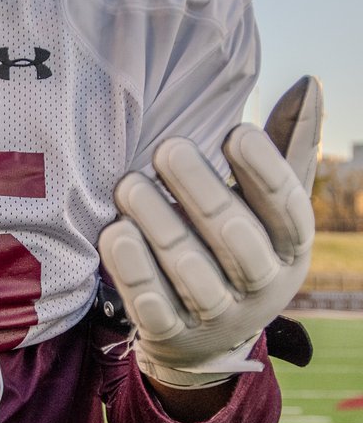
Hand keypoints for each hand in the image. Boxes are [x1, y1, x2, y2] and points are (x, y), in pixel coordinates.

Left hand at [97, 77, 321, 388]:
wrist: (205, 339)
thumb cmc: (239, 243)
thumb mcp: (269, 205)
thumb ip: (288, 147)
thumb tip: (309, 83)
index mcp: (290, 247)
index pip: (289, 211)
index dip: (266, 173)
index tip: (236, 132)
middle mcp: (261, 286)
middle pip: (234, 238)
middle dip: (199, 191)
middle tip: (166, 147)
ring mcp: (217, 317)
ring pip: (189, 272)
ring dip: (158, 224)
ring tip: (128, 184)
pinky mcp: (172, 337)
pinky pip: (153, 307)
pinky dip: (133, 270)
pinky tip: (114, 233)